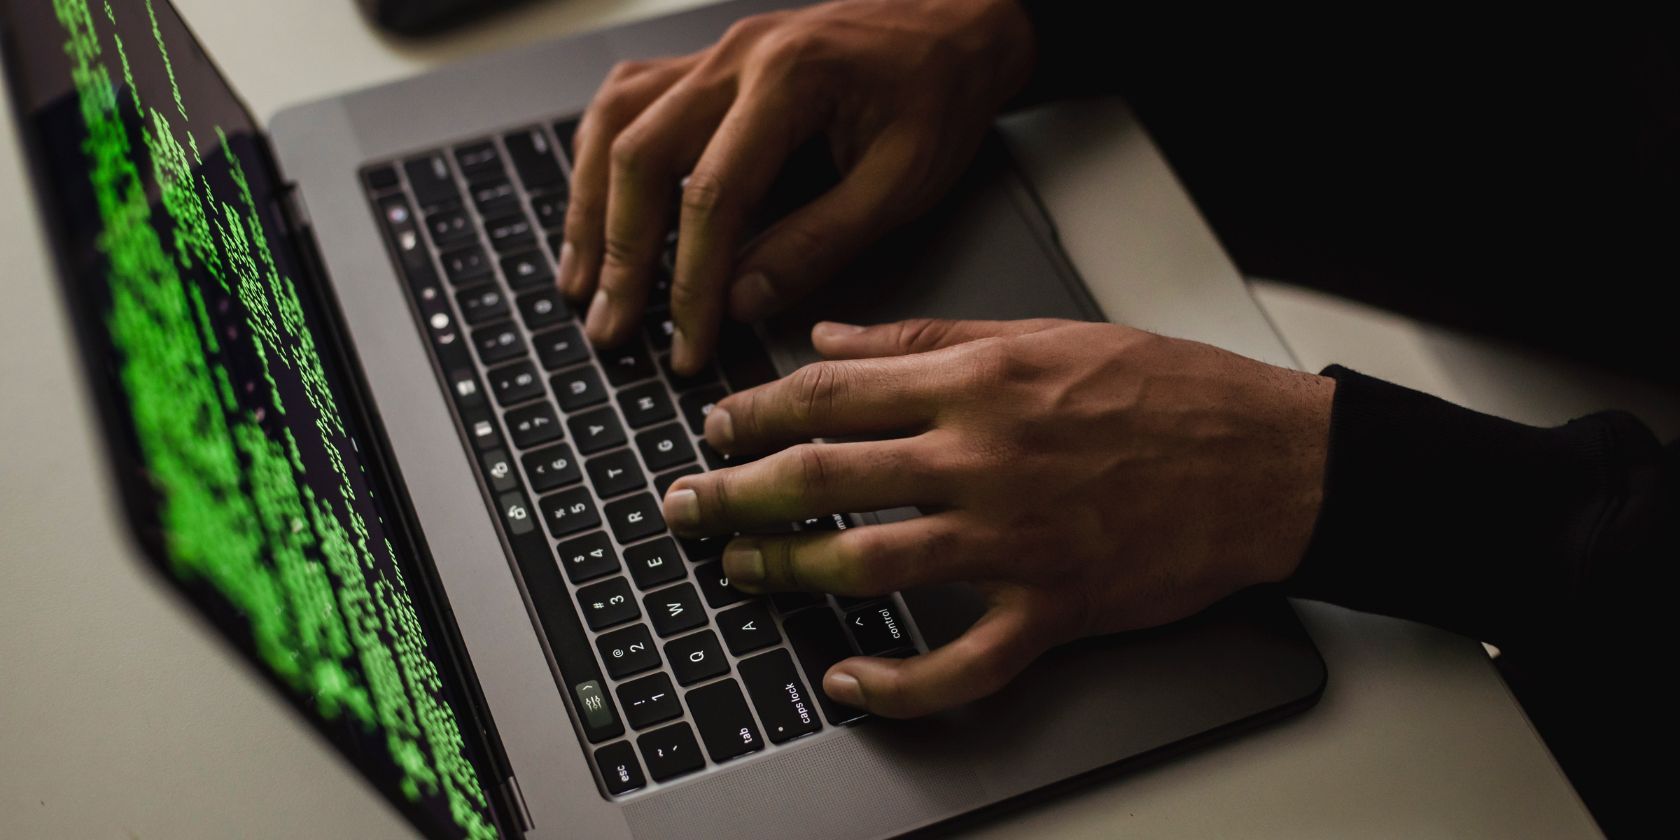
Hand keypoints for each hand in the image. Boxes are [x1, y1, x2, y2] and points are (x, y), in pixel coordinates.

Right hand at [558, 0, 1036, 372]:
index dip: (692, 280)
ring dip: (590, 206)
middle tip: (613, 327)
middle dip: (621, 253)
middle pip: (641, 154)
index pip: (714, 194)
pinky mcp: (707, 64)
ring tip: (582, 281)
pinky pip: (628, 102)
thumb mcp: (902, 181)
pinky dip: (600, 159)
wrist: (954, 22)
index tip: (687, 342)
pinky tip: (595, 207)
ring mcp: (713, 54)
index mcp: (790, 78)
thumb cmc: (938, 92)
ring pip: (615, 123)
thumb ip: (820, 242)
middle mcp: (735, 57)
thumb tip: (741, 301)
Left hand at [661, 318, 1333, 716]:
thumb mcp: (1042, 334)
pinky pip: (961, 663)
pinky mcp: (1053, 608)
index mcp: (978, 380)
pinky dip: (897, 683)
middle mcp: (984, 456)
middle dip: (737, 493)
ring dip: (789, 573)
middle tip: (685, 506)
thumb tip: (831, 337)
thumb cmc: (1166, 391)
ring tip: (740, 573)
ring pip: (870, 564)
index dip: (754, 413)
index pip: (831, 392)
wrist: (1268, 461)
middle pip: (825, 476)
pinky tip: (848, 683)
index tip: (714, 428)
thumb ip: (925, 336)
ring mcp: (1016, 539)